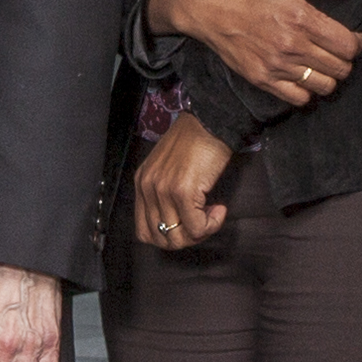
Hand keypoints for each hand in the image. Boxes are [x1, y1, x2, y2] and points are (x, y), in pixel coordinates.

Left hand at [128, 116, 239, 254]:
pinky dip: (211, 225)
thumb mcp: (168, 168)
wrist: (210, 122)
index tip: (188, 224)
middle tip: (203, 223)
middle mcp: (147, 187)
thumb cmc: (195, 142)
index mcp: (142, 183)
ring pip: (178, 237)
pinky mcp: (182, 191)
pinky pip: (196, 227)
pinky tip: (220, 209)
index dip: (169, 236)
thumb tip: (178, 223)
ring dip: (200, 233)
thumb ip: (164, 193)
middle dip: (186, 238)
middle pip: (161, 238)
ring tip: (212, 215)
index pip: (144, 231)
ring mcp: (163, 190)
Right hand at [153, 0, 361, 108]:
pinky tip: (303, 76)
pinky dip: (307, 91)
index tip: (352, 37)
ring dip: (329, 76)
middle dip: (346, 60)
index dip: (357, 42)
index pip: (348, 45)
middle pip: (340, 68)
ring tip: (322, 64)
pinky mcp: (262, 79)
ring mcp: (276, 66)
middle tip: (337, 50)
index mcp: (301, 18)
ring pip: (324, 86)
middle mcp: (291, 46)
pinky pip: (298, 98)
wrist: (206, 5)